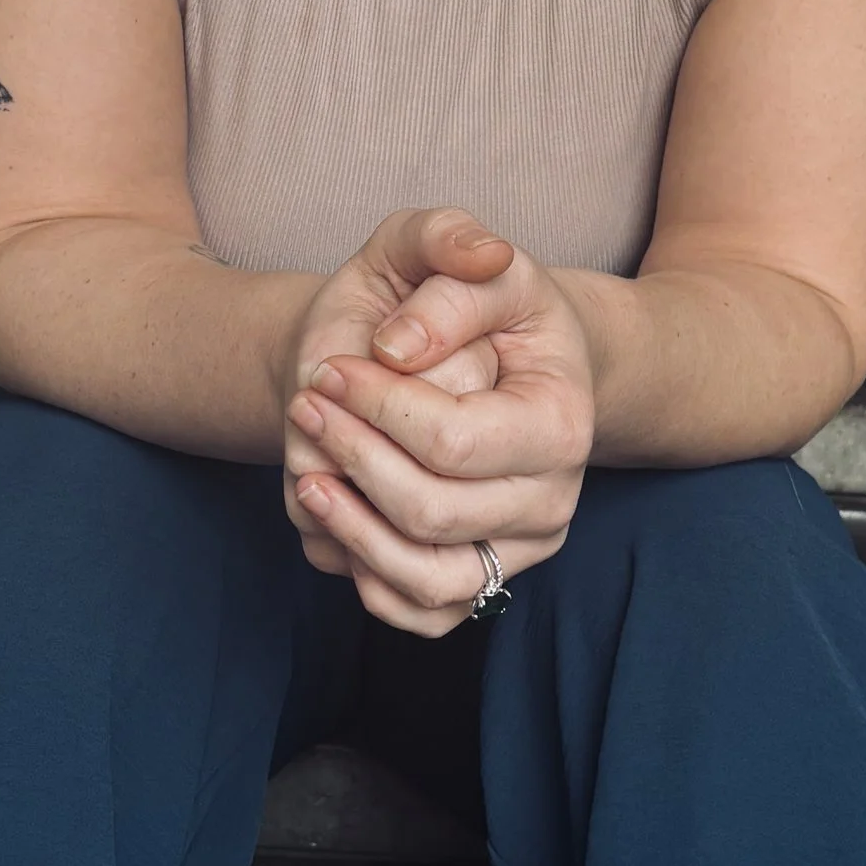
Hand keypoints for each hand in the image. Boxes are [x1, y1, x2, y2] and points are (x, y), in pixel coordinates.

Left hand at [280, 207, 594, 636]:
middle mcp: (552, 500)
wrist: (492, 353)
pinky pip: (419, 614)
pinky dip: (365, 577)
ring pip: (425, 579)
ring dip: (348, 529)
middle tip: (305, 403)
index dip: (376, 408)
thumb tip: (397, 345)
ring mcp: (517, 551)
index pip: (453, 440)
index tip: (330, 369)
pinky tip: (334, 518)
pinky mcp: (482, 583)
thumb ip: (441, 251)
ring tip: (305, 474)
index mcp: (561, 422)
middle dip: (350, 457)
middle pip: (431, 511)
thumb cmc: (471, 300)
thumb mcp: (453, 251)